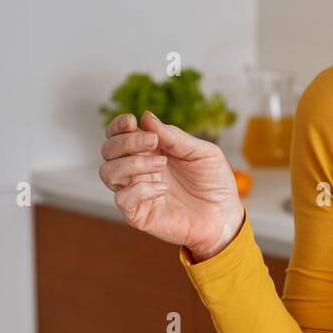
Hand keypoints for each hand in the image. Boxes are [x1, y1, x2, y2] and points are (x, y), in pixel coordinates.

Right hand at [98, 110, 244, 259]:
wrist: (225, 215)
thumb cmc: (214, 182)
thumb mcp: (202, 152)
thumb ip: (174, 136)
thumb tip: (146, 117)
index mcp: (149, 151)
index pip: (118, 134)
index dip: (118, 126)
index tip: (131, 121)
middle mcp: (137, 170)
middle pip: (108, 150)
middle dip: (126, 142)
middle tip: (153, 142)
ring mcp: (136, 191)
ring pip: (108, 172)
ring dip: (132, 163)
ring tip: (162, 164)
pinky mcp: (138, 214)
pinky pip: (123, 199)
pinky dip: (140, 190)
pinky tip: (163, 188)